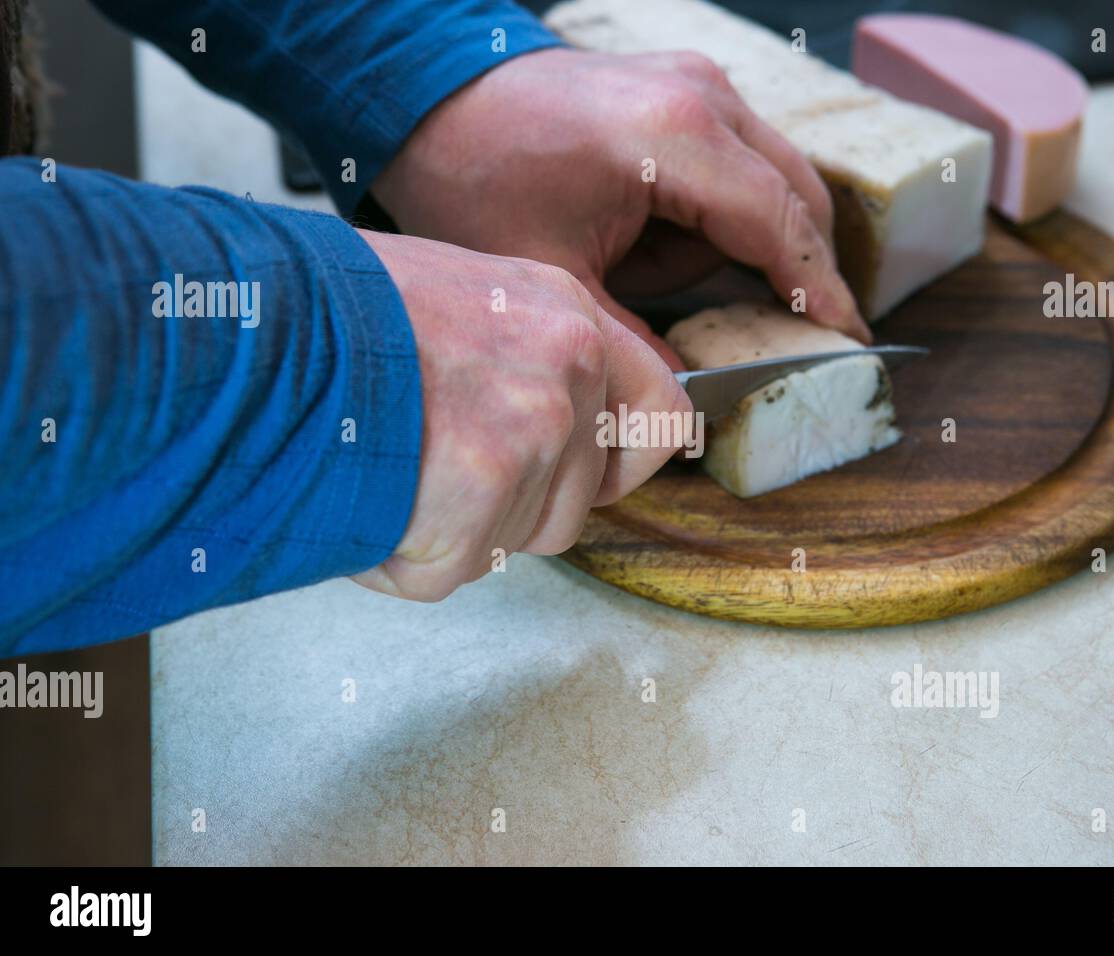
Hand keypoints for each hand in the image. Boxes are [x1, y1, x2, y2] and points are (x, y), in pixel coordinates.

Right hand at [352, 230, 689, 600]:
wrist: (249, 325)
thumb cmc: (330, 311)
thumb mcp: (457, 297)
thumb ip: (523, 358)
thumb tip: (557, 430)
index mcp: (565, 314)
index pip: (662, 414)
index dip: (623, 463)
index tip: (589, 478)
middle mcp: (565, 369)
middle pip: (579, 504)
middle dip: (512, 513)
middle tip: (435, 472)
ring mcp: (529, 432)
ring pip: (516, 544)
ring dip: (454, 534)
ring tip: (389, 470)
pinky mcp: (479, 492)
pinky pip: (450, 570)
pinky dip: (398, 557)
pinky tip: (362, 494)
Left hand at [371, 47, 868, 370]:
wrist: (433, 98)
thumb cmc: (478, 178)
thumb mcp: (556, 280)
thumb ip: (634, 341)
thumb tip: (685, 391)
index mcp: (677, 138)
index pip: (781, 225)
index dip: (821, 290)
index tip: (852, 341)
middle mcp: (704, 96)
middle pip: (799, 196)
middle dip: (797, 268)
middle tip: (789, 335)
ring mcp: (698, 82)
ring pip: (773, 177)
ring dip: (741, 241)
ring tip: (645, 273)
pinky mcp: (685, 85)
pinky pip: (738, 159)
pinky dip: (719, 210)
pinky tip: (651, 242)